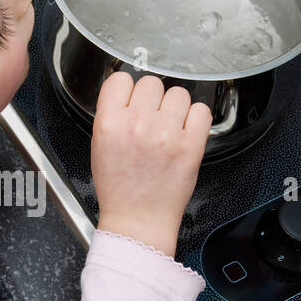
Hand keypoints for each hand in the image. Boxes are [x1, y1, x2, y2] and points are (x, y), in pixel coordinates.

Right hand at [91, 72, 212, 257]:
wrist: (138, 220)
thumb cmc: (119, 188)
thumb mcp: (100, 146)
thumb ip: (112, 115)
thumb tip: (131, 92)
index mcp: (109, 123)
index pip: (120, 79)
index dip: (127, 91)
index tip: (132, 101)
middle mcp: (137, 124)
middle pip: (151, 83)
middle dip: (152, 100)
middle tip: (151, 120)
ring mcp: (166, 134)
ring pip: (178, 93)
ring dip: (175, 108)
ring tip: (168, 128)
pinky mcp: (191, 145)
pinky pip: (201, 110)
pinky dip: (195, 118)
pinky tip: (185, 132)